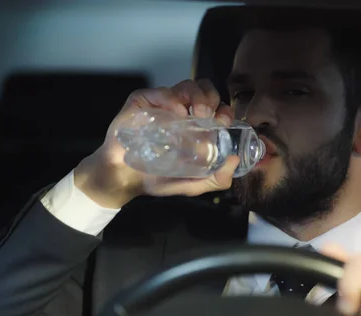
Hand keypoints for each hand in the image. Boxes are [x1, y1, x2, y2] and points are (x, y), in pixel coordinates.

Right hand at [74, 79, 238, 207]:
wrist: (125, 180)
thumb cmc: (157, 179)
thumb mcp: (193, 184)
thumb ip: (217, 178)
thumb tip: (236, 162)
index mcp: (195, 124)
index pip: (216, 105)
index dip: (224, 108)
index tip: (224, 121)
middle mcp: (180, 110)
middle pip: (204, 89)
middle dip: (213, 98)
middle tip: (210, 116)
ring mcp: (161, 104)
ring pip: (187, 85)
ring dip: (197, 95)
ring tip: (198, 113)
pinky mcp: (142, 101)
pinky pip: (160, 91)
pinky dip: (172, 98)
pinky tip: (176, 113)